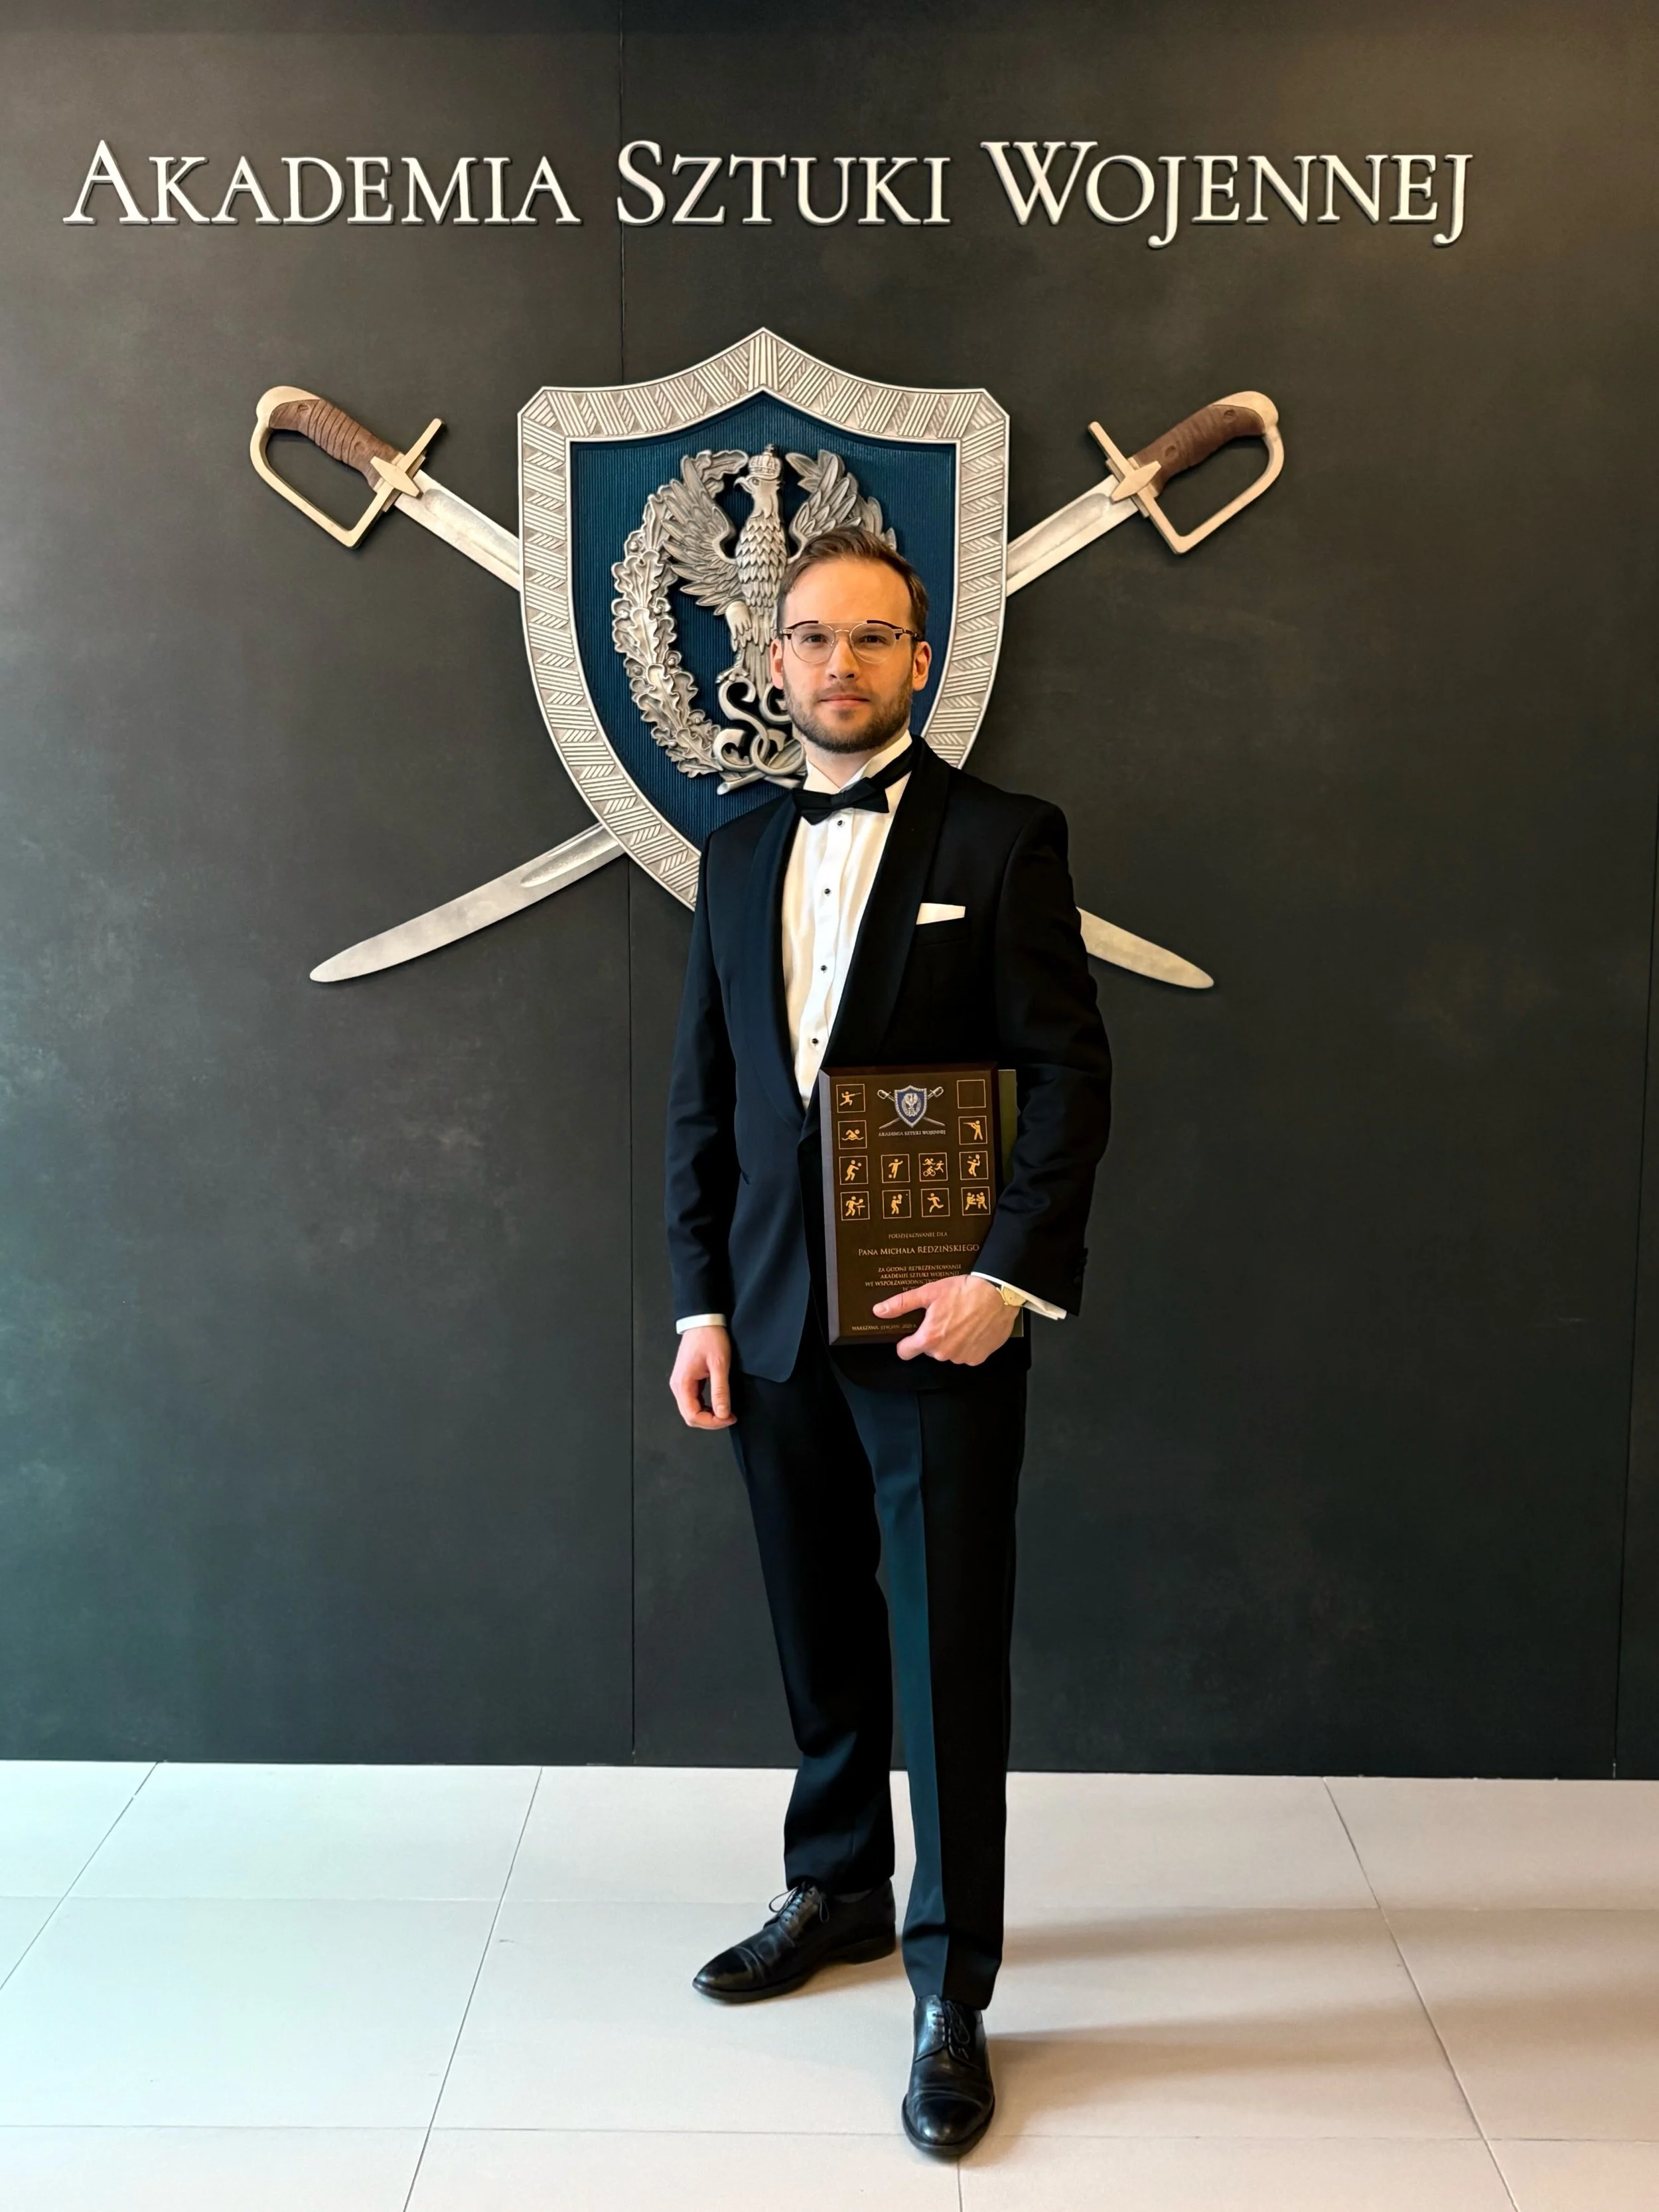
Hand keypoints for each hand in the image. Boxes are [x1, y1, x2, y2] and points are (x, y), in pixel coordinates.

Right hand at [670, 1325, 735, 1428]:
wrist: (703, 1319)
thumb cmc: (710, 1337)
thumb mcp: (719, 1364)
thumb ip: (720, 1390)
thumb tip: (722, 1413)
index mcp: (683, 1383)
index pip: (692, 1415)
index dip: (712, 1422)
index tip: (729, 1417)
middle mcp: (677, 1385)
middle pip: (690, 1416)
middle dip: (710, 1421)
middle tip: (729, 1416)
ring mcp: (681, 1382)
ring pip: (691, 1410)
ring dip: (708, 1415)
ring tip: (726, 1411)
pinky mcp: (686, 1379)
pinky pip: (693, 1400)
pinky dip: (705, 1406)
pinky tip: (718, 1403)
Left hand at [873, 1275, 1015, 1364]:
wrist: (998, 1294)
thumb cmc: (965, 1291)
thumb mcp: (929, 1292)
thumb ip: (902, 1304)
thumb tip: (879, 1311)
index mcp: (929, 1338)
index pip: (905, 1352)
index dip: (906, 1342)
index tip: (912, 1333)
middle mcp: (944, 1353)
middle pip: (929, 1350)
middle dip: (933, 1337)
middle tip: (943, 1317)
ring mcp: (962, 1357)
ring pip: (948, 1353)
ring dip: (951, 1341)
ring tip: (960, 1320)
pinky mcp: (978, 1358)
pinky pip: (966, 1355)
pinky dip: (967, 1345)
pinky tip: (972, 1328)